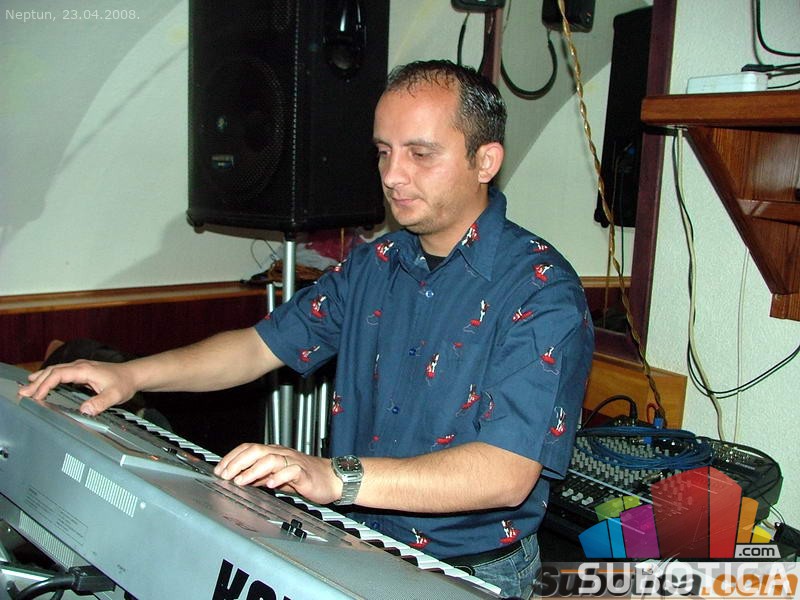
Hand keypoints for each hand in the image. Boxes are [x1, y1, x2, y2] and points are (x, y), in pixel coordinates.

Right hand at [18, 360, 135, 414]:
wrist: (133, 375)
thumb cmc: (124, 383)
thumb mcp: (115, 395)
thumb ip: (100, 402)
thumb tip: (85, 410)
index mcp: (84, 370)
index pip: (58, 375)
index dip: (45, 385)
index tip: (36, 396)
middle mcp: (80, 366)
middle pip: (52, 371)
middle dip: (37, 382)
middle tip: (23, 394)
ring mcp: (80, 367)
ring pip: (55, 370)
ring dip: (40, 379)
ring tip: (27, 389)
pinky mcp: (81, 371)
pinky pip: (60, 372)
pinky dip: (48, 378)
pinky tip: (42, 383)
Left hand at [214, 444, 342, 505]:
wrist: (332, 479)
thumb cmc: (307, 477)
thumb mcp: (278, 476)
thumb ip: (261, 476)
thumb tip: (241, 479)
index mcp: (274, 453)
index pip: (249, 448)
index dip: (232, 457)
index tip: (220, 469)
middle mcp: (281, 454)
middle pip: (256, 450)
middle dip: (237, 462)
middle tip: (225, 475)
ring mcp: (293, 461)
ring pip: (270, 459)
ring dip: (253, 470)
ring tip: (241, 481)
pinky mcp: (304, 472)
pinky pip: (290, 470)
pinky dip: (278, 476)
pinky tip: (269, 484)